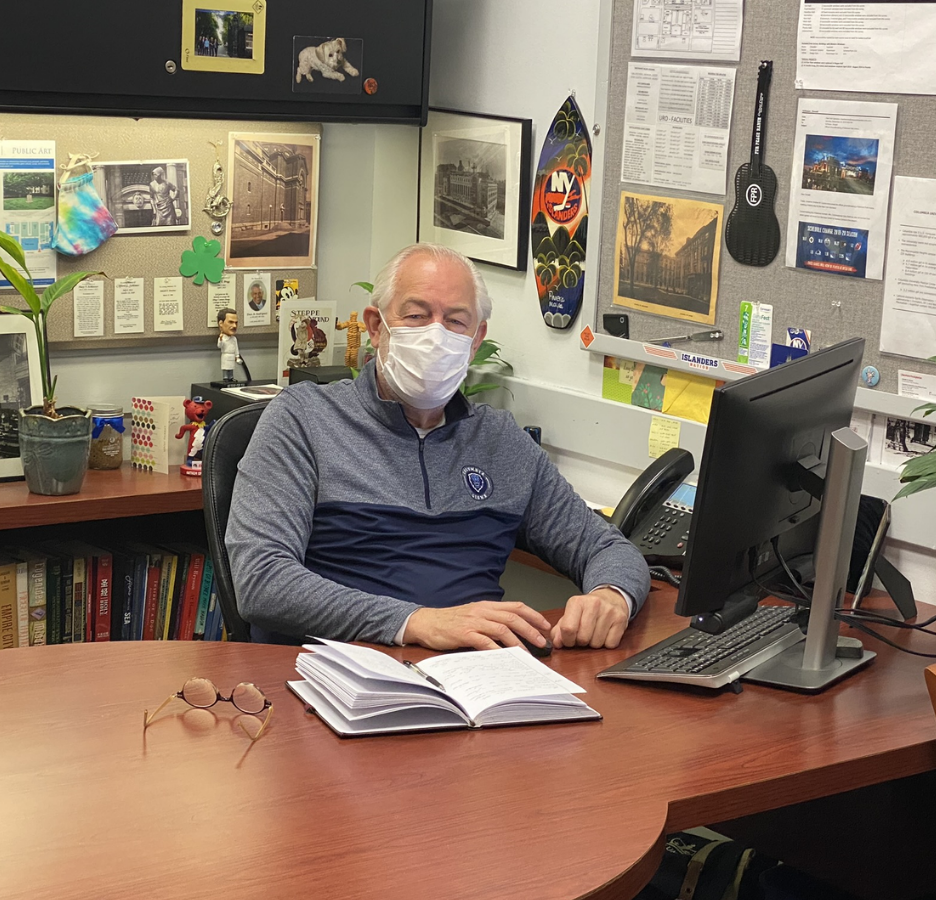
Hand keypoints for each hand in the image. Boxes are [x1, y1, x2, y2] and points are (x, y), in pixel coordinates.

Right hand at [403, 601, 550, 651]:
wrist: (426, 622)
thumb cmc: (449, 621)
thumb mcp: (473, 616)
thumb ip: (490, 621)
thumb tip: (512, 633)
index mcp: (487, 606)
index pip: (516, 606)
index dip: (533, 615)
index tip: (545, 625)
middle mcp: (483, 611)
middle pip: (513, 617)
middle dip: (531, 630)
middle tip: (543, 642)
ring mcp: (474, 621)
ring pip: (502, 629)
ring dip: (518, 642)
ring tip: (528, 653)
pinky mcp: (464, 633)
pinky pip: (485, 641)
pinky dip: (497, 650)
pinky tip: (504, 658)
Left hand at [551, 588, 631, 649]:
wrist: (611, 598)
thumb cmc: (588, 609)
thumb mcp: (571, 614)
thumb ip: (559, 630)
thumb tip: (557, 643)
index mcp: (577, 602)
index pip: (568, 628)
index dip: (567, 640)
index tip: (569, 639)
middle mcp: (594, 604)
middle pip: (583, 638)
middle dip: (581, 642)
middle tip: (583, 635)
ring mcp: (609, 611)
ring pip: (596, 643)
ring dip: (593, 643)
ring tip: (594, 633)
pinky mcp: (621, 620)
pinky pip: (610, 644)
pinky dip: (606, 644)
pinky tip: (605, 633)